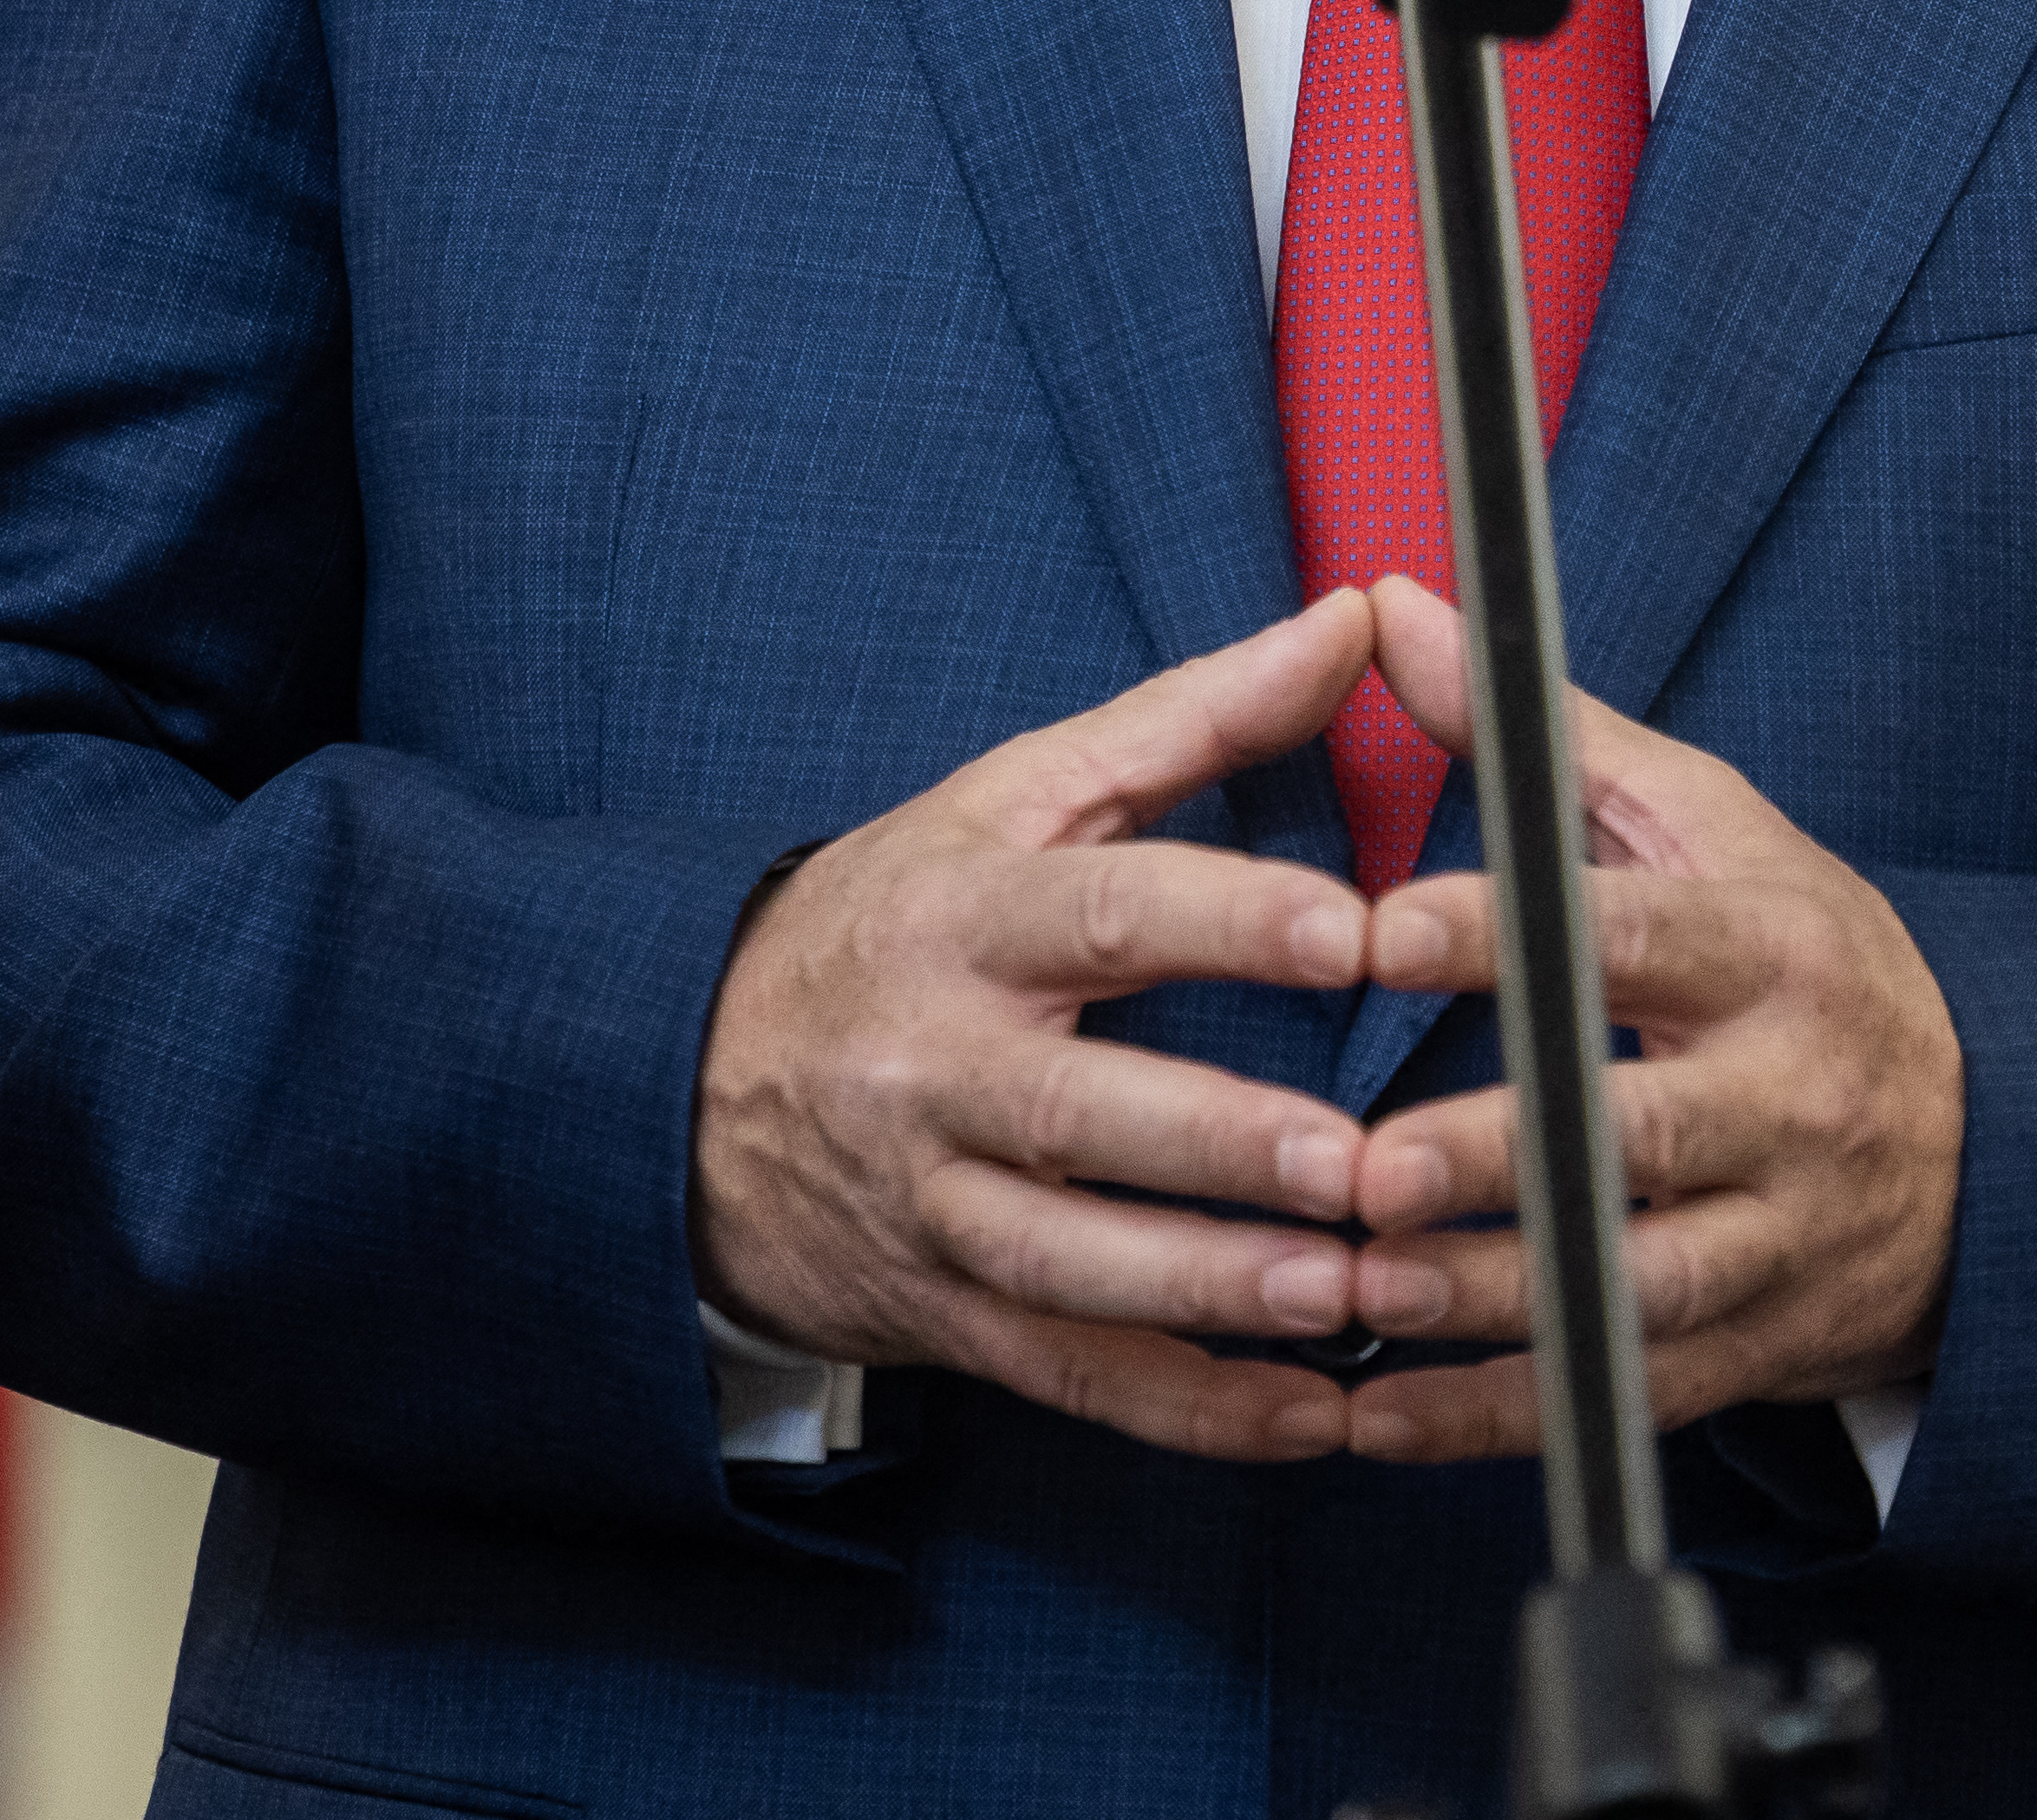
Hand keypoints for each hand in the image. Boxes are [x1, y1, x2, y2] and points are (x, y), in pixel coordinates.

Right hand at [690, 587, 1387, 1459]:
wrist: (678, 1078)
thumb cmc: (898, 914)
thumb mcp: (1019, 797)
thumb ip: (1199, 715)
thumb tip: (1358, 618)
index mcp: (966, 918)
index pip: (1101, 912)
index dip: (1228, 922)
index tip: (1352, 934)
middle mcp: (935, 1066)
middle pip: (1080, 1112)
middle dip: (1220, 1144)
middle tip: (1357, 1163)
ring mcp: (930, 1203)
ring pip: (1068, 1265)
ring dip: (1210, 1292)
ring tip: (1347, 1297)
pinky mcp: (941, 1313)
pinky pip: (1068, 1376)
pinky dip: (1189, 1409)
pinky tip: (1305, 1418)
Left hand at [1329, 575, 1963, 1460]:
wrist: (1991, 1145)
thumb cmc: (1799, 962)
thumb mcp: (1707, 828)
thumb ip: (1543, 738)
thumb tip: (1389, 606)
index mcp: (1773, 949)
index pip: (1638, 936)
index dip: (1512, 935)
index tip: (1381, 934)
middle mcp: (1791, 1095)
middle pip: (1645, 1132)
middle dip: (1503, 1156)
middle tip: (1362, 1171)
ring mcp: (1785, 1236)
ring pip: (1638, 1285)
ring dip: (1493, 1300)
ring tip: (1360, 1294)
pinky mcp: (1759, 1351)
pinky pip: (1621, 1395)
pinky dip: (1496, 1418)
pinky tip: (1374, 1418)